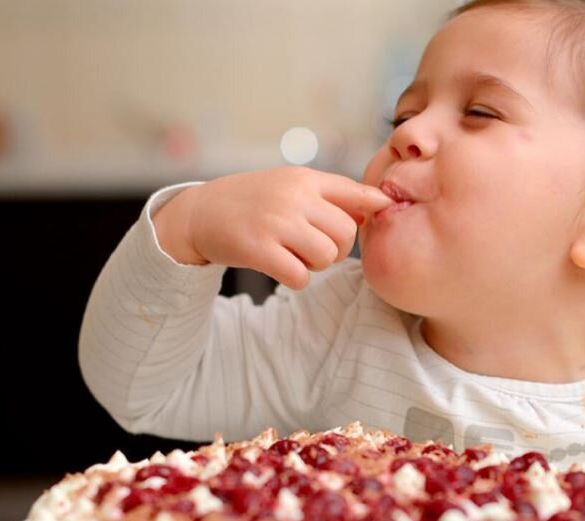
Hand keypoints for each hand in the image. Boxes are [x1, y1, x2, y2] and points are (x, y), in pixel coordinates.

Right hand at [153, 167, 393, 288]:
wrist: (200, 213)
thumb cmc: (254, 202)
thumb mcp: (290, 185)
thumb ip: (330, 195)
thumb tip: (376, 208)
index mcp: (304, 179)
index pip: (354, 190)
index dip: (374, 203)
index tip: (384, 209)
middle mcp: (293, 197)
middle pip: (345, 233)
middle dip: (336, 248)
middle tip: (313, 247)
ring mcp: (275, 222)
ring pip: (326, 257)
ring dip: (315, 265)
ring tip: (294, 254)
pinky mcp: (259, 249)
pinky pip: (301, 276)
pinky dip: (296, 278)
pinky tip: (281, 266)